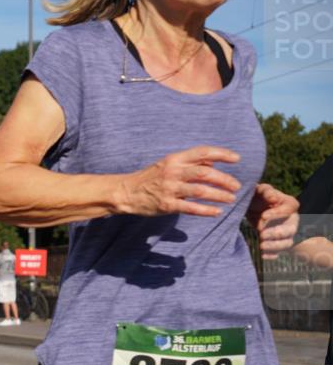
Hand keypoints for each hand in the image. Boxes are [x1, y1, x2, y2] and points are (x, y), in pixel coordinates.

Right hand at [116, 146, 241, 216]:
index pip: (202, 152)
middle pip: (205, 173)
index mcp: (174, 159)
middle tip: (237, 186)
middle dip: (224, 179)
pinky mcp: (166, 205)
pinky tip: (216, 212)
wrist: (126, 192)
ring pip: (200, 190)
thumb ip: (189, 163)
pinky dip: (205, 210)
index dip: (222, 154)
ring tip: (231, 199)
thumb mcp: (168, 164)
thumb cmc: (150, 178)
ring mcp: (169, 188)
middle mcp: (173, 172)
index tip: (236, 159)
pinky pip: (190, 208)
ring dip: (219, 195)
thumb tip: (213, 163)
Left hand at [247, 183, 298, 259]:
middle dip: (277, 233)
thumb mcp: (260, 190)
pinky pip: (279, 251)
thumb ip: (267, 192)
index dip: (277, 214)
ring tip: (261, 246)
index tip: (263, 216)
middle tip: (262, 234)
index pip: (288, 210)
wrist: (253, 209)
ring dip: (275, 246)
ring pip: (287, 242)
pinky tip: (263, 255)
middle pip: (290, 229)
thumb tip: (273, 197)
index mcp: (290, 205)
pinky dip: (272, 254)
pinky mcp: (279, 242)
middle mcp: (292, 220)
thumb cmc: (258, 197)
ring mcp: (287, 232)